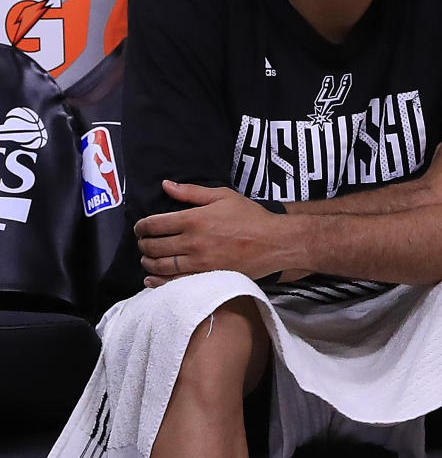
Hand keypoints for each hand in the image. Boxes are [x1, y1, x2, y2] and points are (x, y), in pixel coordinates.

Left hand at [134, 181, 289, 287]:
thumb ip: (191, 192)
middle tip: (143, 242)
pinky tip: (152, 279)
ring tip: (147, 259)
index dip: (141, 226)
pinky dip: (158, 282)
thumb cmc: (251, 217)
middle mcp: (193, 242)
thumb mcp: (223, 196)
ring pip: (160, 266)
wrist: (274, 242)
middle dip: (143, 244)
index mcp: (195, 219)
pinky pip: (174, 282)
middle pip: (153, 246)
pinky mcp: (206, 278)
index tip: (141, 227)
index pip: (154, 224)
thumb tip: (166, 185)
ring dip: (148, 262)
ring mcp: (199, 263)